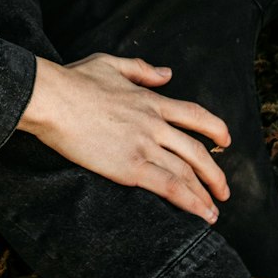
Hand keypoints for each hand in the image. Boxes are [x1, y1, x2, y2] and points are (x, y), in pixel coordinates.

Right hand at [17, 54, 230, 222]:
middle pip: (197, 151)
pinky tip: (200, 214)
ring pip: (187, 173)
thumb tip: (167, 73)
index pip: (195, 115)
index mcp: (151, 100)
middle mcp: (154, 124)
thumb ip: (142, 69)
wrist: (52, 99)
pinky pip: (169, 186)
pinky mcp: (129, 167)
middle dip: (215, 174)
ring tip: (214, 211)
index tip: (225, 141)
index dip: (215, 129)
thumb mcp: (110, 64)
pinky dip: (189, 202)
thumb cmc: (73, 81)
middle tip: (224, 190)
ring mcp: (144, 146)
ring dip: (205, 194)